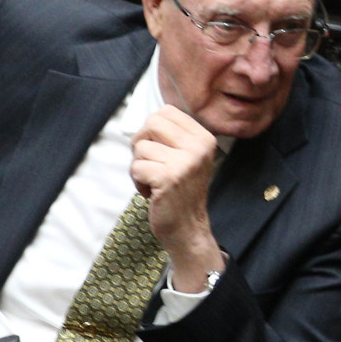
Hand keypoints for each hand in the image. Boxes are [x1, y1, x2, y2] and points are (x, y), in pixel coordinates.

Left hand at [130, 105, 225, 291]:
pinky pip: (136, 167)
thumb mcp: (188, 158)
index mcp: (204, 138)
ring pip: (141, 147)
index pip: (167, 112)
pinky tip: (151, 193)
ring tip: (153, 182)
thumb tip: (148, 119)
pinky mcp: (168, 178)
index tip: (159, 149)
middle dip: (142, 143)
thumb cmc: (181, 192)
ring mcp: (185, 162)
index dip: (153, 129)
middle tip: (149, 163)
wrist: (189, 229)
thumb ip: (173, 137)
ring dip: (139, 166)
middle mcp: (198, 147)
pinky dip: (137, 181)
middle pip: (152, 123)